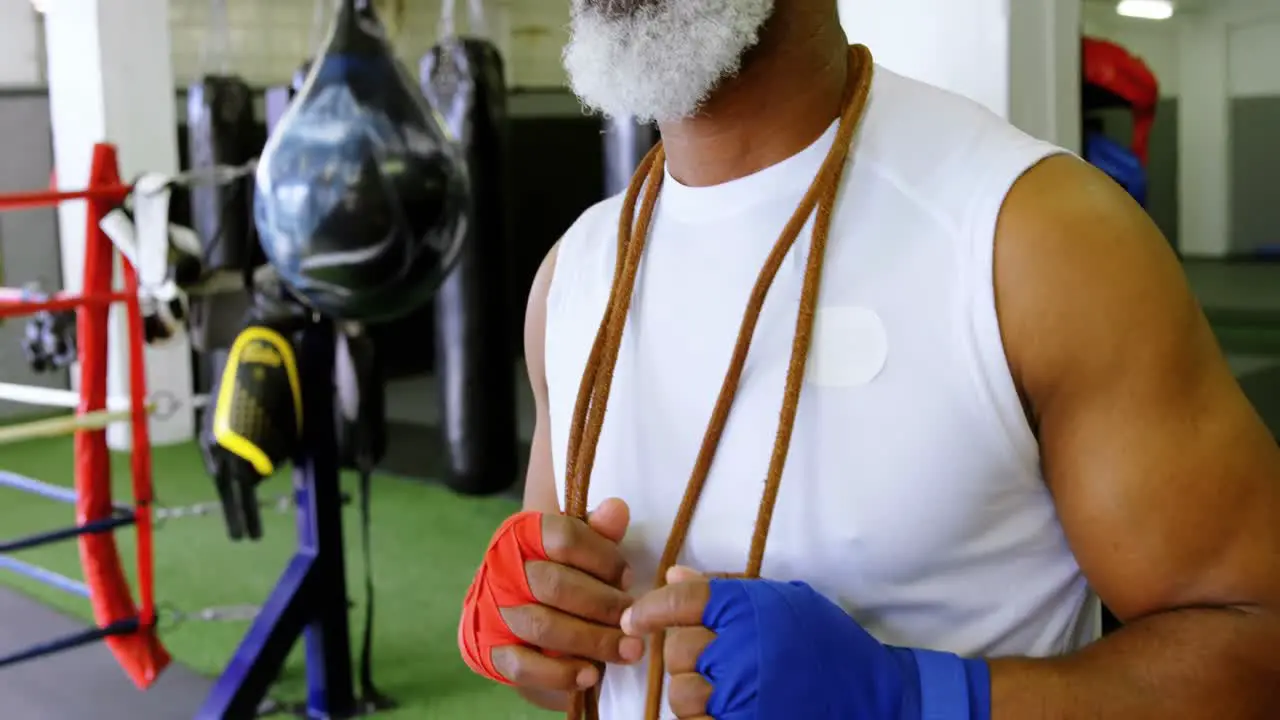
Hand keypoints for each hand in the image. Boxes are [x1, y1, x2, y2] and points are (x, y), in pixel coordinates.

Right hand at [491, 499, 646, 692]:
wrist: (511, 607)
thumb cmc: (558, 571)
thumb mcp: (579, 548)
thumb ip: (599, 532)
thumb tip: (617, 510)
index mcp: (523, 534)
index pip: (564, 537)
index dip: (603, 558)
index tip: (628, 577)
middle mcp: (502, 569)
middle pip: (555, 584)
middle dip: (603, 605)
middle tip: (635, 620)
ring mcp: (493, 611)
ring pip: (542, 625)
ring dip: (592, 640)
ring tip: (628, 650)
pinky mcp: (489, 651)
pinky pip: (522, 666)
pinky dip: (559, 673)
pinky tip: (591, 675)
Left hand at [622, 568, 989, 719]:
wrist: (874, 695)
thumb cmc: (827, 641)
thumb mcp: (782, 600)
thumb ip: (725, 588)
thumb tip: (672, 576)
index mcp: (750, 607)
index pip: (682, 601)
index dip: (649, 610)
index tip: (633, 620)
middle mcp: (743, 647)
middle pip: (677, 650)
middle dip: (682, 655)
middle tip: (707, 656)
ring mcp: (744, 692)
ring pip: (683, 694)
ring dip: (692, 692)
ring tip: (721, 687)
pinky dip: (705, 719)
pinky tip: (722, 708)